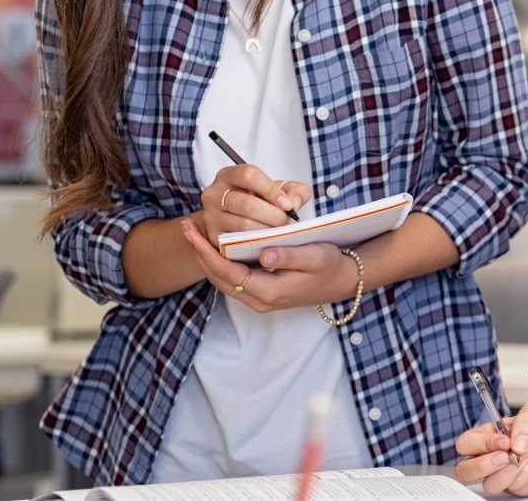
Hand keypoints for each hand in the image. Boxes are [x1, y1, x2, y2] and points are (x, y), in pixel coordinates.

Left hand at [180, 219, 358, 312]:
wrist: (342, 282)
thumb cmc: (330, 265)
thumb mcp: (315, 256)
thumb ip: (289, 255)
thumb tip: (264, 254)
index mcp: (270, 291)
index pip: (227, 271)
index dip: (206, 251)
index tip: (193, 231)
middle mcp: (259, 300)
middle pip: (217, 277)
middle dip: (199, 252)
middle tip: (186, 227)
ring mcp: (258, 299)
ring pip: (222, 279)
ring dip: (206, 257)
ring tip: (194, 233)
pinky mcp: (260, 293)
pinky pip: (231, 279)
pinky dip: (218, 262)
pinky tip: (214, 245)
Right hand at [199, 164, 310, 240]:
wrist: (246, 222)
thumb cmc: (265, 202)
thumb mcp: (282, 192)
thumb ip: (296, 192)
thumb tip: (295, 202)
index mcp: (229, 175)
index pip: (249, 175)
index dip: (272, 190)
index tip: (288, 205)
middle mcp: (213, 194)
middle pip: (246, 204)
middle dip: (273, 216)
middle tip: (286, 222)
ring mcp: (210, 216)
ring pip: (243, 225)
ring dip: (267, 231)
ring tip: (279, 232)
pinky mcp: (213, 237)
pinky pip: (237, 242)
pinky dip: (257, 243)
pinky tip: (268, 241)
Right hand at [455, 399, 527, 496]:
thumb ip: (524, 422)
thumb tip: (515, 445)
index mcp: (489, 434)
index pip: (467, 444)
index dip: (481, 444)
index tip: (504, 440)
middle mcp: (492, 455)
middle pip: (465, 470)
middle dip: (482, 465)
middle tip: (505, 456)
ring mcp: (505, 472)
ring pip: (488, 484)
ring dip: (508, 471)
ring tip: (526, 455)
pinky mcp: (519, 485)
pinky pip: (512, 487)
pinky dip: (525, 473)